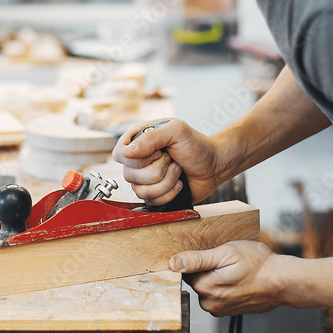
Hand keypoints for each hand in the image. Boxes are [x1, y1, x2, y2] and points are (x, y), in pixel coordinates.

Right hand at [112, 118, 230, 205]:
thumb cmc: (196, 145)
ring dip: (165, 182)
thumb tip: (126, 152)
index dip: (137, 158)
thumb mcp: (176, 131)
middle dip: (157, 170)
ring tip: (177, 171)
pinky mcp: (154, 193)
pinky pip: (151, 202)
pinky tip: (178, 184)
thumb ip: (150, 137)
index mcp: (138, 139)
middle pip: (129, 175)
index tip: (158, 152)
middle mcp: (137, 159)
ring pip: (140, 191)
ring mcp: (144, 178)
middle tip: (172, 160)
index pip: (119, 154)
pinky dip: (169, 194)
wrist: (214, 166)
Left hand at [170, 241, 281, 315]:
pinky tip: (237, 280)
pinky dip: (224, 287)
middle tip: (227, 262)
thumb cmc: (258, 265)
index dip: (198, 259)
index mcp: (205, 287)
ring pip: (207, 288)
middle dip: (207, 269)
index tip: (212, 255)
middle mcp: (210, 303)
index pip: (186, 270)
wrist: (282, 281)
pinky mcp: (229, 311)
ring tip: (234, 271)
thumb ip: (197, 259)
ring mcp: (220, 309)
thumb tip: (173, 264)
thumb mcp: (226, 253)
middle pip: (196, 280)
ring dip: (216, 279)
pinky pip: (218, 296)